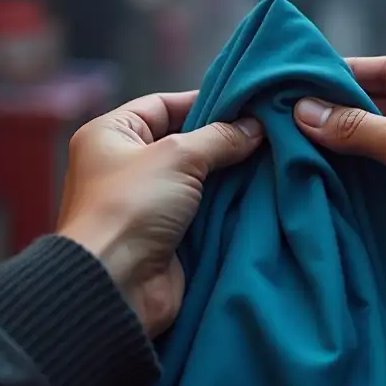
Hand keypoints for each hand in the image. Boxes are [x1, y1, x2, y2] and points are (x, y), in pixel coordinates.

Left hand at [57, 93, 262, 337]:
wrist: (116, 285)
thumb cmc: (130, 207)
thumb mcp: (177, 156)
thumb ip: (219, 138)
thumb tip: (255, 127)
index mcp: (110, 135)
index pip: (162, 104)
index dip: (205, 100)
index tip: (247, 103)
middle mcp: (126, 166)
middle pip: (185, 142)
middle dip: (224, 140)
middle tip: (269, 131)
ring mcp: (148, 203)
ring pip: (199, 179)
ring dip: (231, 175)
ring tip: (275, 159)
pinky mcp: (168, 236)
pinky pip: (204, 212)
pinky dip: (229, 206)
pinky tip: (263, 194)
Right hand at [294, 57, 385, 290]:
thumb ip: (356, 127)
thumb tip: (303, 111)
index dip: (343, 75)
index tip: (298, 82)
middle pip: (378, 106)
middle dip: (337, 114)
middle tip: (287, 119)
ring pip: (378, 143)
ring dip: (344, 148)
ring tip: (295, 148)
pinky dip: (359, 176)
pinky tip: (324, 178)